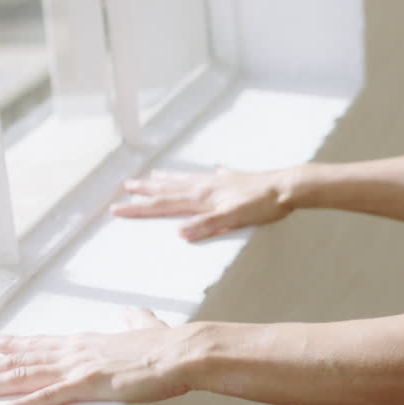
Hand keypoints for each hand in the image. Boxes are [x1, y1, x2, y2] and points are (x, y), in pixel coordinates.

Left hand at [0, 308, 192, 404]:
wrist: (184, 352)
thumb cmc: (170, 345)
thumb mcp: (148, 328)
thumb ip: (135, 320)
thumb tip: (130, 311)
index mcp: (88, 342)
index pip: (40, 343)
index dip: (12, 345)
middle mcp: (75, 352)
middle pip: (22, 358)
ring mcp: (78, 367)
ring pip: (25, 376)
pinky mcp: (86, 385)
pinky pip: (45, 398)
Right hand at [110, 166, 295, 241]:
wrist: (287, 188)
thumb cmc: (262, 205)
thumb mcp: (233, 219)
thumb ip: (206, 226)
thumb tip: (179, 233)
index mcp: (202, 198)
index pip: (164, 206)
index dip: (140, 209)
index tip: (117, 209)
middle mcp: (206, 187)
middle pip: (169, 190)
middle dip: (145, 191)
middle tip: (124, 186)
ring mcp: (220, 182)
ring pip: (187, 180)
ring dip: (168, 179)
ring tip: (153, 176)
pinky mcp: (235, 180)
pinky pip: (213, 176)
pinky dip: (205, 175)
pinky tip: (209, 170)